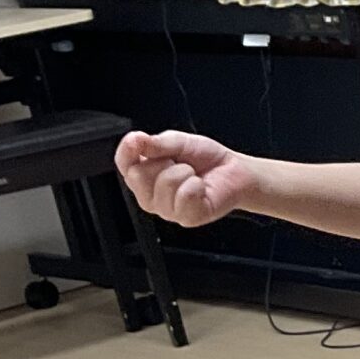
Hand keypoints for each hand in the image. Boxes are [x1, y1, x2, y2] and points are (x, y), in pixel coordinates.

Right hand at [116, 130, 260, 227]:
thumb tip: (134, 140)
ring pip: (164, 184)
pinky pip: (184, 195)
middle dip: (163, 161)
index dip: (126, 151)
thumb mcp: (178, 142)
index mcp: (144, 175)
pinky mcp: (187, 218)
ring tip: (193, 175)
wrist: (236, 171)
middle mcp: (151, 196)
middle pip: (137, 175)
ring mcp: (167, 210)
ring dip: (184, 173)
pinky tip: (201, 187)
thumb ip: (155, 143)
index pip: (123, 164)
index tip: (137, 141)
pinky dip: (197, 185)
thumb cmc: (206, 159)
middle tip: (180, 163)